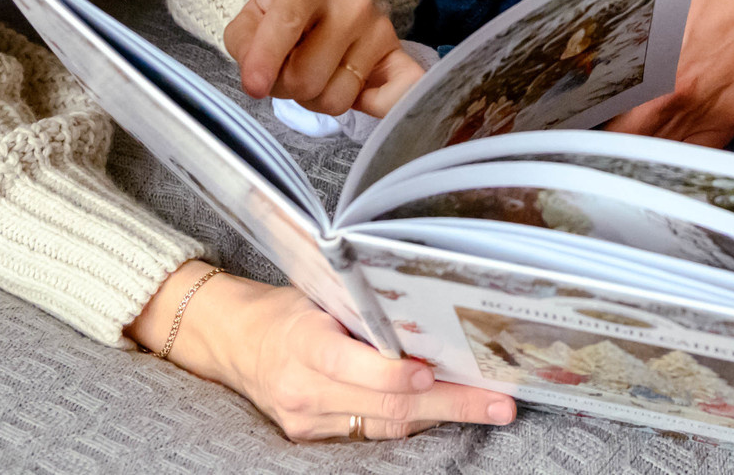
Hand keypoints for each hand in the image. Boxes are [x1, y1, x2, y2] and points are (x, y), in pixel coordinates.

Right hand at [133, 263, 514, 439]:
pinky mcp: (311, 438)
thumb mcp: (319, 296)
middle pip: (385, 404)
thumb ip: (363, 308)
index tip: (434, 369)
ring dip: (440, 415)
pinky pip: (371, 433)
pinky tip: (444, 409)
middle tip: (497, 402)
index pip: (352, 365)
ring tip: (489, 406)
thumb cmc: (288, 309)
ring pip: (385, 424)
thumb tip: (428, 311)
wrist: (235, 342)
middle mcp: (304, 389)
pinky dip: (409, 420)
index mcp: (302, 342)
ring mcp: (308, 420)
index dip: (395, 372)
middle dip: (449, 403)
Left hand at [224, 0, 423, 116]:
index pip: (286, 23)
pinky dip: (385, 106)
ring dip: (315, 100)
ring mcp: (379, 30)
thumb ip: (243, 42)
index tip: (254, 86)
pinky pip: (399, 92)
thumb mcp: (252, 19)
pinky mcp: (398, 57)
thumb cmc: (287, 19)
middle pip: (305, 77)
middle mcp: (350, 2)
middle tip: (287, 71)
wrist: (330, 11)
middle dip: (286, 87)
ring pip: (334, 99)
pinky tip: (365, 98)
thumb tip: (258, 77)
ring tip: (316, 75)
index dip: (265, 59)